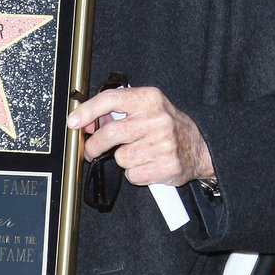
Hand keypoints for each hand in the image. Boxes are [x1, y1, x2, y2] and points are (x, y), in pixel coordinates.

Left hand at [67, 85, 213, 187]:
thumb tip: (85, 123)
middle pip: (110, 133)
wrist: (201, 148)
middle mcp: (157, 119)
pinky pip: (133, 175)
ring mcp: (163, 143)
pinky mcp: (166, 166)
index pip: (111, 99)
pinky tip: (146, 165)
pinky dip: (134, 174)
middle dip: (93, 146)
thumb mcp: (147, 110)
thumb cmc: (168, 127)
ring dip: (122, 160)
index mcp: (150, 99)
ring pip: (121, 157)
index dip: (87, 111)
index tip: (73, 122)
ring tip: (137, 154)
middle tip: (91, 151)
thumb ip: (116, 113)